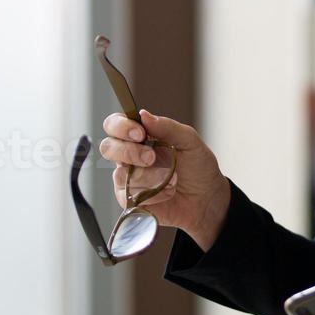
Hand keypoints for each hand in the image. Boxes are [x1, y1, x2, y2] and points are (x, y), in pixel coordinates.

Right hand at [97, 108, 228, 246]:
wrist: (207, 198)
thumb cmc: (198, 167)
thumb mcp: (189, 142)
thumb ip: (167, 127)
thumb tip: (144, 114)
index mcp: (141, 136)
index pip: (114, 125)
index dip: (120, 127)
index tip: (140, 133)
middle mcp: (130, 155)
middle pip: (107, 148)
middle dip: (129, 152)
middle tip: (151, 158)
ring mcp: (128, 178)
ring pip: (120, 174)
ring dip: (148, 177)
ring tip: (171, 179)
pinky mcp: (130, 199)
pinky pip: (129, 195)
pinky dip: (152, 193)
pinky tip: (168, 192)